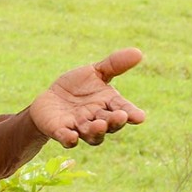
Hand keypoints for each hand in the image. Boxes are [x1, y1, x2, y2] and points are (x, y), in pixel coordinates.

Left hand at [28, 48, 147, 146]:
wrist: (51, 98)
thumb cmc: (77, 87)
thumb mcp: (95, 72)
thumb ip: (114, 64)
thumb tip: (138, 52)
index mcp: (108, 104)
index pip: (123, 109)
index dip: (132, 113)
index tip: (140, 117)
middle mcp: (97, 119)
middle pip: (109, 124)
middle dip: (115, 121)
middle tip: (120, 116)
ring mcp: (79, 127)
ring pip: (92, 134)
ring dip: (96, 131)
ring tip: (100, 125)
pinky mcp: (60, 131)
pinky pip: (66, 138)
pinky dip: (69, 139)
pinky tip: (71, 137)